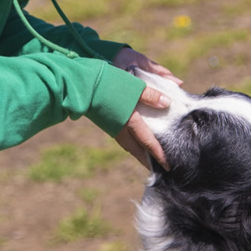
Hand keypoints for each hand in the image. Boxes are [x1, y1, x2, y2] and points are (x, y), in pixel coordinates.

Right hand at [111, 48, 179, 170]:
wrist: (82, 85)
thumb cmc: (108, 83)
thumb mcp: (133, 85)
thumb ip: (150, 95)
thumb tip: (167, 103)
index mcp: (130, 121)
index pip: (148, 142)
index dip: (158, 154)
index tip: (168, 166)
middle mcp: (121, 129)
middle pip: (137, 150)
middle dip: (147, 160)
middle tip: (157, 168)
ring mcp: (112, 127)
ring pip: (128, 145)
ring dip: (138, 152)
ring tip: (146, 156)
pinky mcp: (106, 123)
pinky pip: (122, 139)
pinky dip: (130, 143)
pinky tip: (133, 140)